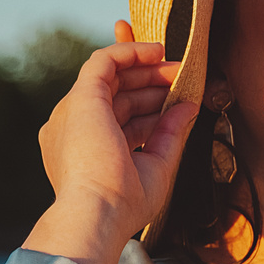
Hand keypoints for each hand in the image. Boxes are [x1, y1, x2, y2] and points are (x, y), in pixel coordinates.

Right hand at [23, 20, 199, 263]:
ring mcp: (74, 112)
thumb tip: (188, 107)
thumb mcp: (155, 165)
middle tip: (180, 76)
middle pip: (114, 93)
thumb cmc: (124, 204)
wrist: (99, 212)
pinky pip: (103, 61)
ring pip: (110, 75)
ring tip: (177, 66)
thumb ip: (169, 134)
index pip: (117, 113)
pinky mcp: (80, 98)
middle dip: (149, 81)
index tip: (170, 91)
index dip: (144, 98)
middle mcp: (75, 128)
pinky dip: (129, 52)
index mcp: (86, 149)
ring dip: (145, 68)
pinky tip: (156, 51)